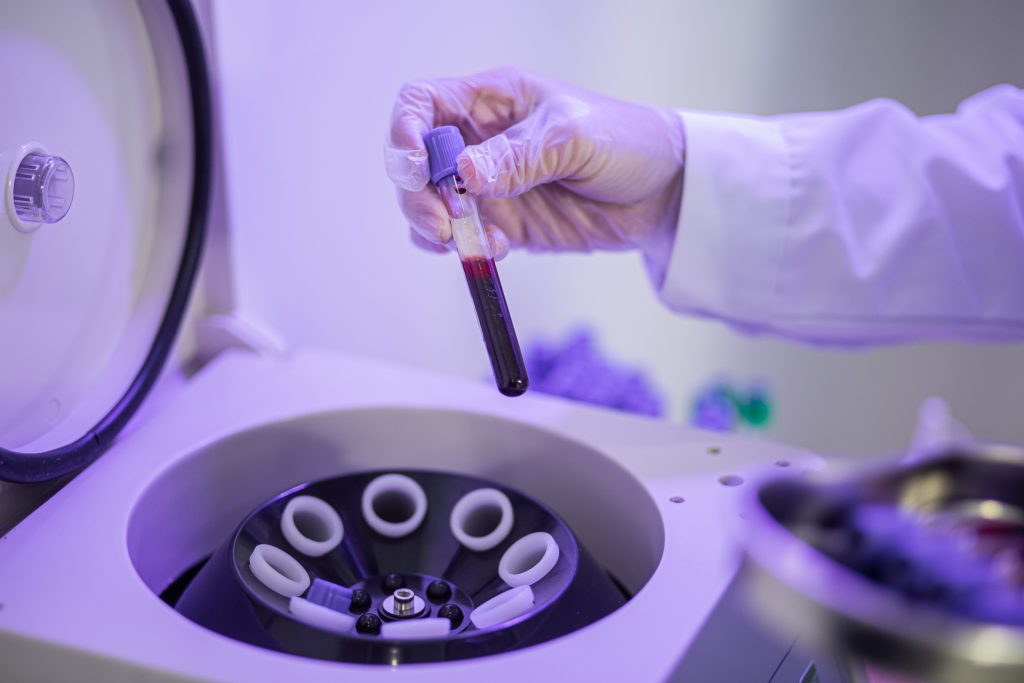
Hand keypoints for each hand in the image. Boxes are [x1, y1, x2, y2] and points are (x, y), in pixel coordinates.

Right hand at [385, 67, 684, 258]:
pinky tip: (495, 250)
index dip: (404, 130)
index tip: (415, 165)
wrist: (663, 194)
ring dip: (433, 227)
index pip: (421, 103)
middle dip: (415, 194)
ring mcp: (487, 186)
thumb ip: (518, 156)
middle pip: (415, 162)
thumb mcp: (573, 137)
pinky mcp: (502, 223)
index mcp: (491, 100)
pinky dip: (462, 249)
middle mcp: (479, 140)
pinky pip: (460, 239)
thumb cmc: (625, 141)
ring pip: (428, 205)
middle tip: (442, 222)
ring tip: (466, 241)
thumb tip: (464, 173)